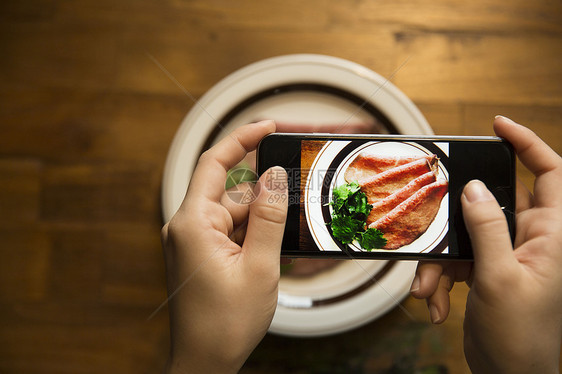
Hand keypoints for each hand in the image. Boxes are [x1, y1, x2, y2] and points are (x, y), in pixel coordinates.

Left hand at [161, 121, 287, 372]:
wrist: (204, 362)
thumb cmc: (224, 323)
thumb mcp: (259, 267)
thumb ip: (270, 218)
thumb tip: (277, 177)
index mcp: (193, 223)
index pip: (214, 164)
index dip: (242, 140)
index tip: (269, 126)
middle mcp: (188, 226)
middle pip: (231, 191)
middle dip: (264, 192)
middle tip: (297, 195)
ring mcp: (194, 240)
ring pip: (235, 212)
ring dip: (261, 219)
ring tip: (283, 239)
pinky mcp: (201, 253)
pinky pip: (231, 230)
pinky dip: (253, 233)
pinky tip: (271, 249)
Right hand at [410, 116, 561, 372]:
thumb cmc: (522, 335)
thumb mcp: (499, 277)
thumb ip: (487, 228)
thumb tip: (476, 188)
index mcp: (552, 234)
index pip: (551, 173)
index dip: (529, 144)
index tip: (498, 126)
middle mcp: (533, 239)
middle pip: (492, 205)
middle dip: (457, 221)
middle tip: (433, 222)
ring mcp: (508, 255)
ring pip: (467, 236)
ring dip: (442, 261)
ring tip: (429, 288)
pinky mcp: (488, 271)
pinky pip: (459, 260)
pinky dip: (442, 279)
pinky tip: (436, 303)